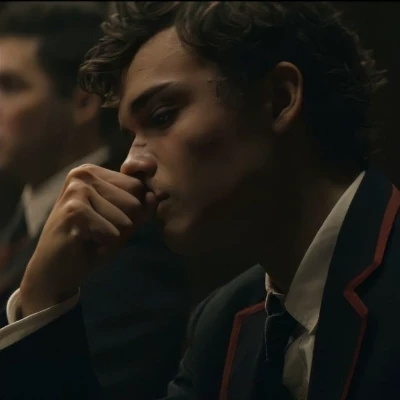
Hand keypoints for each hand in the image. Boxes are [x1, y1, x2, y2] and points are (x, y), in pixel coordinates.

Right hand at [20, 164, 156, 316]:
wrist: (55, 271)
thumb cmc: (92, 243)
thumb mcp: (123, 223)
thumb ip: (142, 208)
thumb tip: (155, 196)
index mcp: (95, 172)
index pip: (138, 188)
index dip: (132, 212)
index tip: (106, 220)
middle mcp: (84, 174)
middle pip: (134, 202)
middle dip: (123, 225)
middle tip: (97, 231)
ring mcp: (77, 190)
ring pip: (126, 219)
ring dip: (113, 236)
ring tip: (91, 237)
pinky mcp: (73, 211)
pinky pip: (113, 233)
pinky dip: (104, 245)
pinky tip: (84, 244)